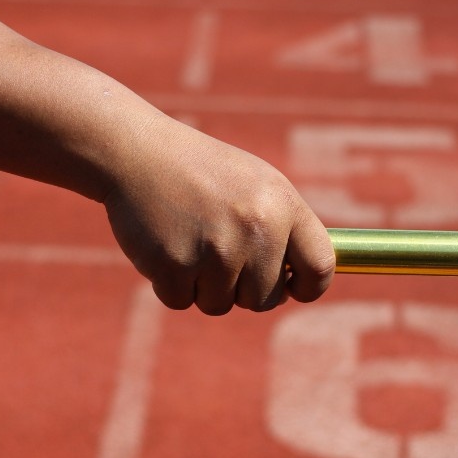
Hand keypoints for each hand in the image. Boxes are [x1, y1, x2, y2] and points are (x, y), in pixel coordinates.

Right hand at [103, 115, 334, 314]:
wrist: (138, 153)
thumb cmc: (202, 172)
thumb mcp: (256, 186)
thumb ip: (284, 230)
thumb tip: (300, 285)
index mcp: (283, 205)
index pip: (320, 267)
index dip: (307, 287)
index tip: (292, 288)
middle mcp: (256, 228)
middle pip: (264, 299)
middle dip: (241, 287)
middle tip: (217, 250)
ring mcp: (215, 250)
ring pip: (220, 304)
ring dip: (202, 285)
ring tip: (189, 239)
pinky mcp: (174, 265)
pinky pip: (181, 301)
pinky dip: (170, 283)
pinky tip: (164, 245)